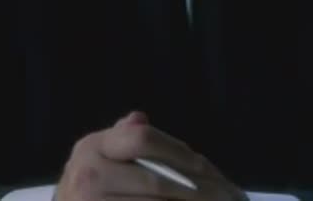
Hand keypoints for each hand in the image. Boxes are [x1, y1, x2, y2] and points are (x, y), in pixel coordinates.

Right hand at [55, 111, 243, 200]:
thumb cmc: (85, 187)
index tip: (206, 167)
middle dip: (197, 192)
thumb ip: (121, 139)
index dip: (179, 152)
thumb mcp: (96, 156)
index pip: (143, 139)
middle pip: (156, 183)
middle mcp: (89, 174)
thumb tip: (141, 119)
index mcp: (93, 147)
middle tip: (228, 197)